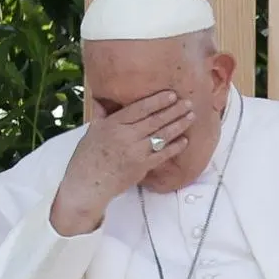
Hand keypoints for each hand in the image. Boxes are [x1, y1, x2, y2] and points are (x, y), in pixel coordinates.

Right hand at [50, 91, 193, 234]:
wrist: (87, 184)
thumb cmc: (88, 157)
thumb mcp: (91, 131)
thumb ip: (101, 114)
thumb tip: (100, 98)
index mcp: (113, 124)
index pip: (139, 108)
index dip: (157, 101)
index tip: (171, 94)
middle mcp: (126, 136)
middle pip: (155, 120)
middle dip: (174, 110)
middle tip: (188, 103)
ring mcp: (135, 152)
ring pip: (161, 136)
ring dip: (178, 125)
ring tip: (191, 117)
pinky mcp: (142, 167)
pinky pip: (162, 155)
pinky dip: (175, 147)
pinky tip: (185, 140)